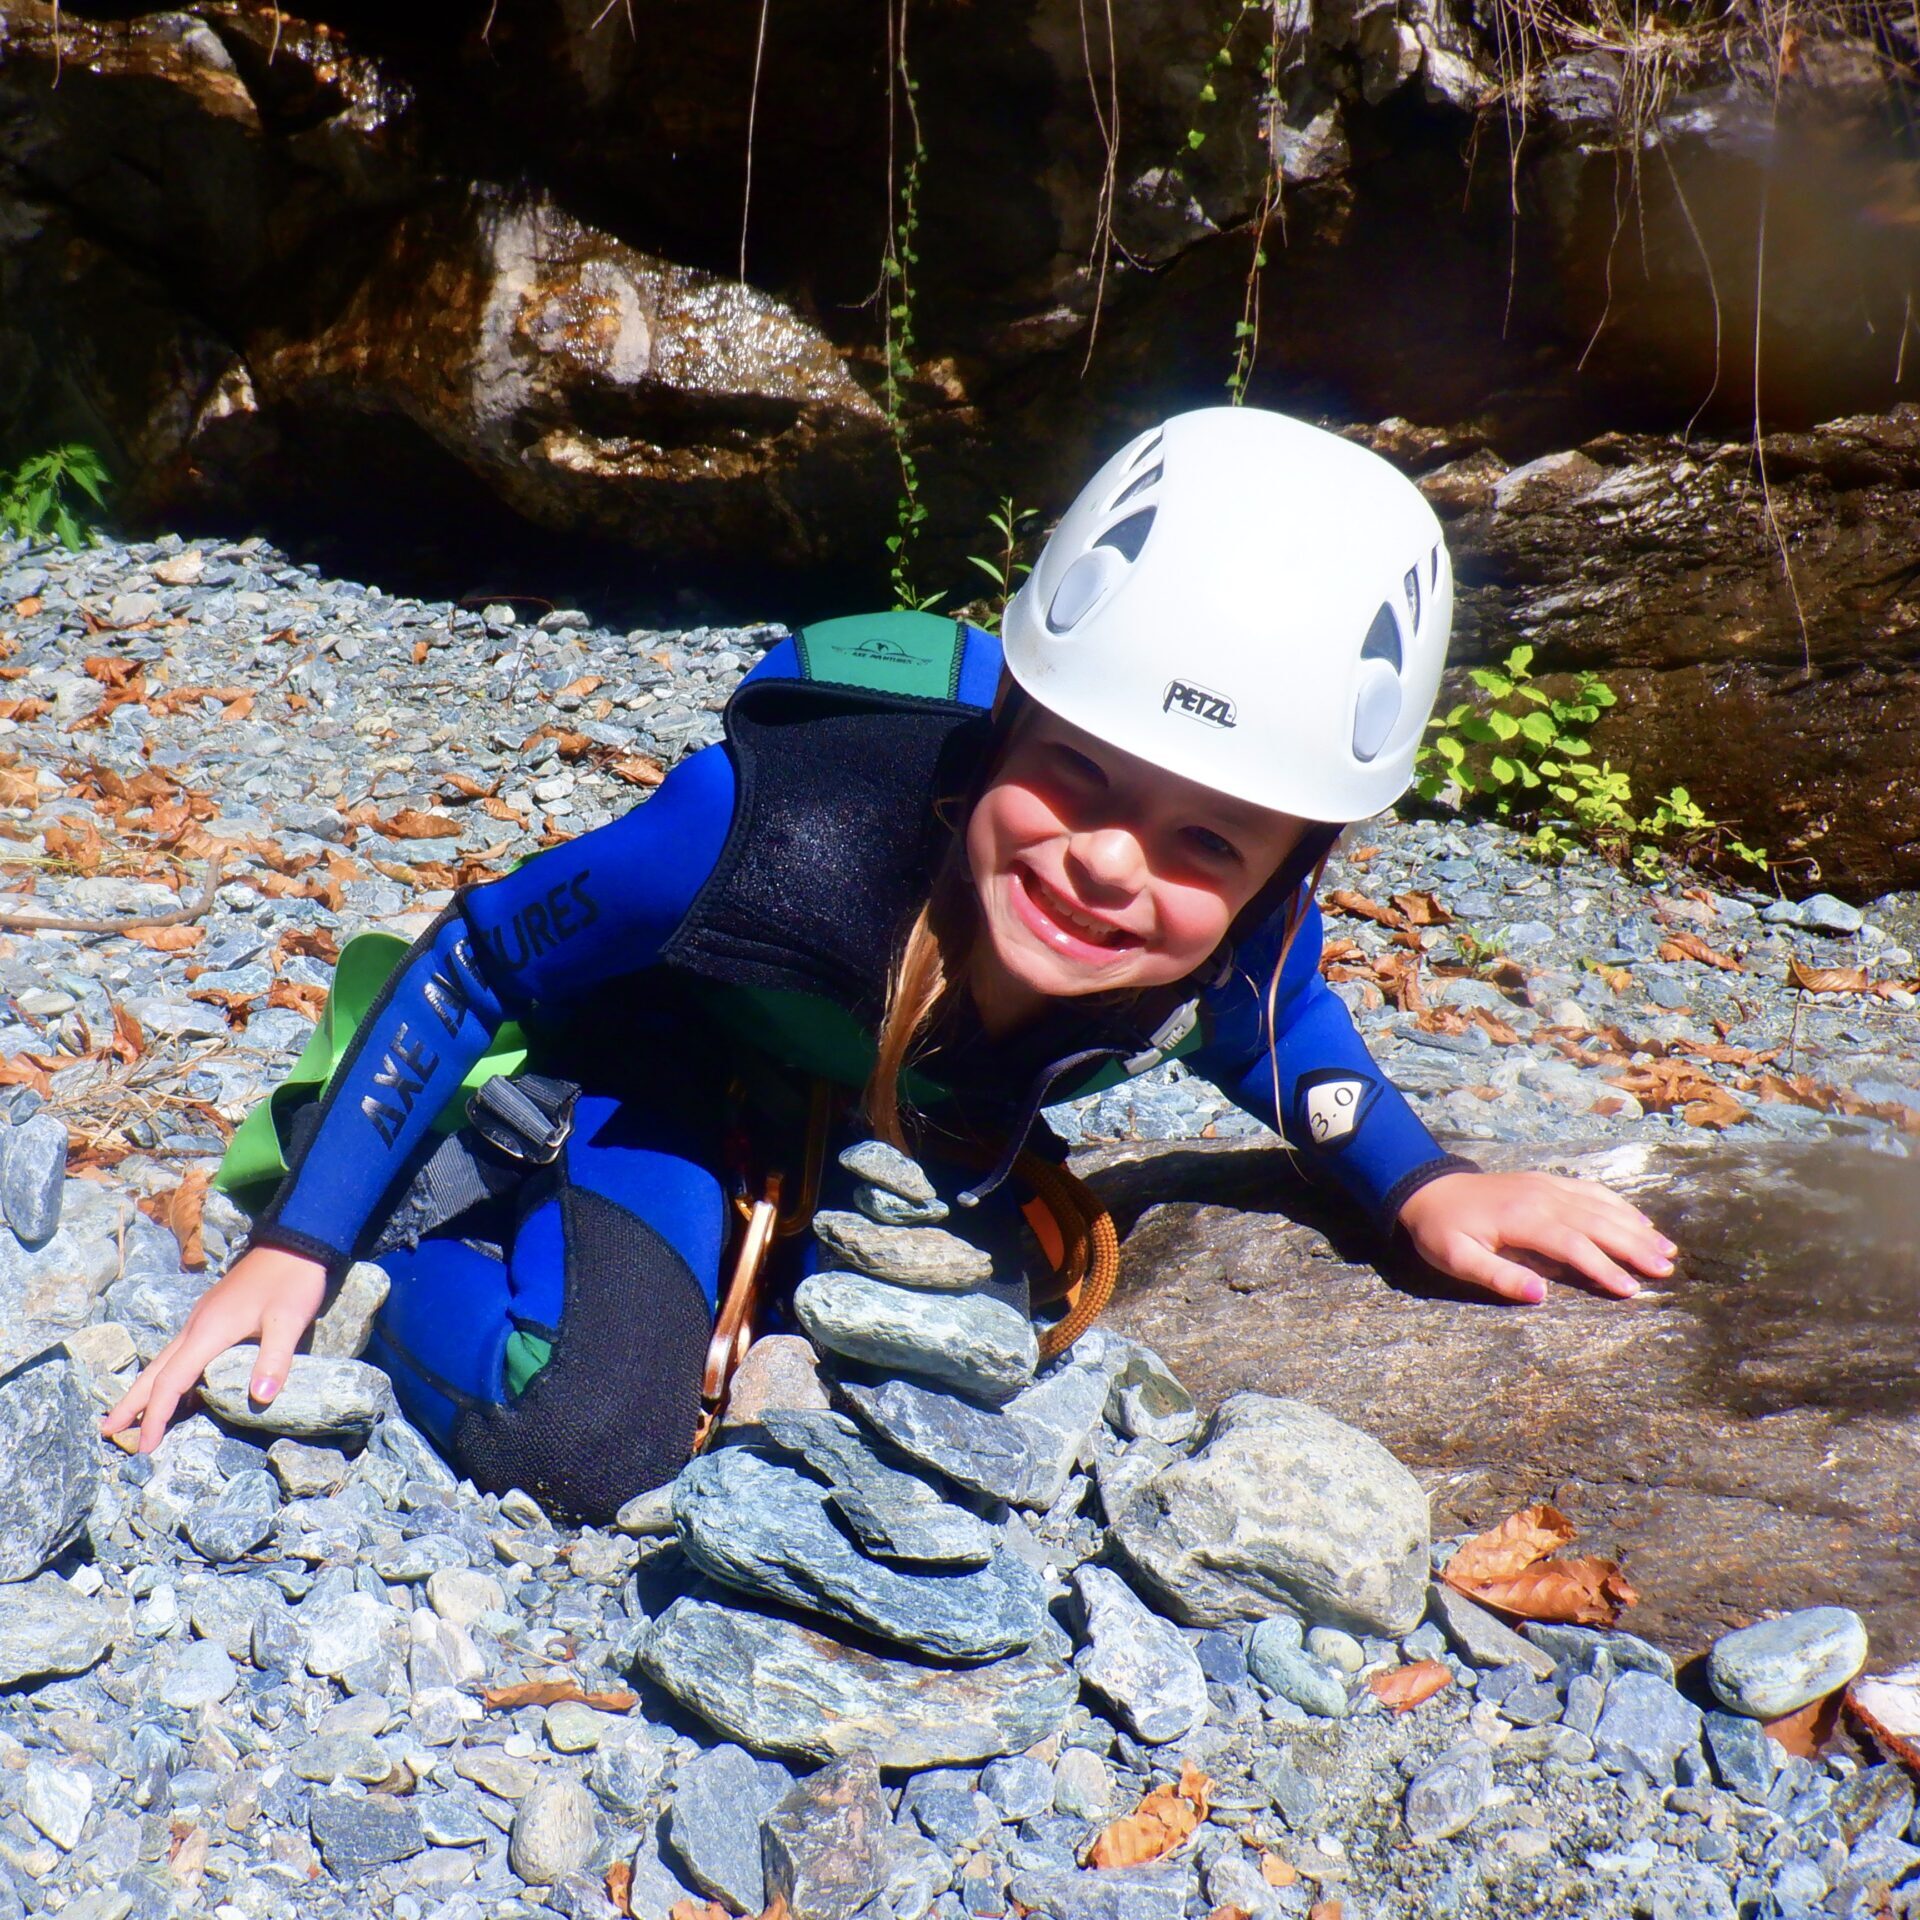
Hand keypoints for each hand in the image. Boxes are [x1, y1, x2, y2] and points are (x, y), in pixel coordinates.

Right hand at [101, 1245, 328, 1453]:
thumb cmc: (291, 1282)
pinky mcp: (211, 1316)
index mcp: (207, 1332)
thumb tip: (260, 1398)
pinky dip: (167, 1374)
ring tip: (130, 1415)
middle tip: (108, 1431)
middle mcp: (195, 1327)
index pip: (172, 1381)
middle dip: (131, 1403)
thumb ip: (275, 1359)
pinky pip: (180, 1352)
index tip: (146, 1446)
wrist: (294, 1244)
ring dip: (146, 1388)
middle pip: (155, 1371)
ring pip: (164, 1360)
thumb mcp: (289, 1321)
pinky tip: (175, 1386)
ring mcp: (201, 1320)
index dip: (157, 1416)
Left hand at [1396, 1170, 1674, 1304]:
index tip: (1631, 1290)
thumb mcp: (1457, 1259)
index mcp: (1522, 1219)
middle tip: (1667, 1269)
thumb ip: (1499, 1277)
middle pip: (1597, 1222)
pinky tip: (1638, 1220)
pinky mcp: (1546, 1181)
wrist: (1427, 1189)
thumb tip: (1542, 1296)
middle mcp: (1541, 1197)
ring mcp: (1546, 1185)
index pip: (1573, 1245)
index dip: (1603, 1268)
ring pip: (1600, 1205)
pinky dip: (1618, 1204)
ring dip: (1634, 1227)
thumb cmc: (1441, 1231)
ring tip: (1666, 1249)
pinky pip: (1590, 1190)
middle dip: (1634, 1246)